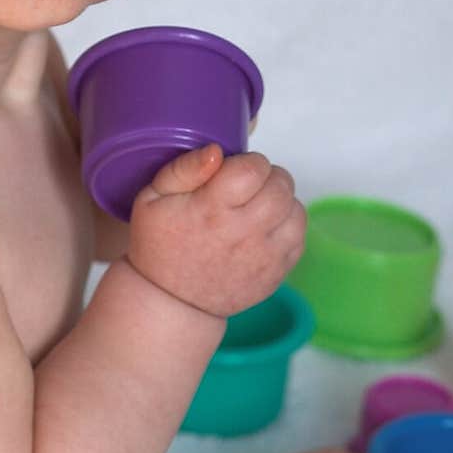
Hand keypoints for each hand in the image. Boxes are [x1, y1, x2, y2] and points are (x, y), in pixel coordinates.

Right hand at [126, 143, 305, 317]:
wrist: (173, 301)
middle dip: (268, 177)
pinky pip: (300, 235)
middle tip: (248, 186)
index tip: (235, 170)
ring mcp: (264, 255)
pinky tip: (265, 227)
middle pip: (281, 185)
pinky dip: (287, 224)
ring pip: (296, 209)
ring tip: (258, 205)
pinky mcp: (277, 272)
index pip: (254, 168)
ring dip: (281, 200)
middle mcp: (243, 233)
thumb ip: (184, 169)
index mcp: (212, 210)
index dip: (248, 162)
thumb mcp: (152, 199)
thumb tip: (216, 151)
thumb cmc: (161, 243)